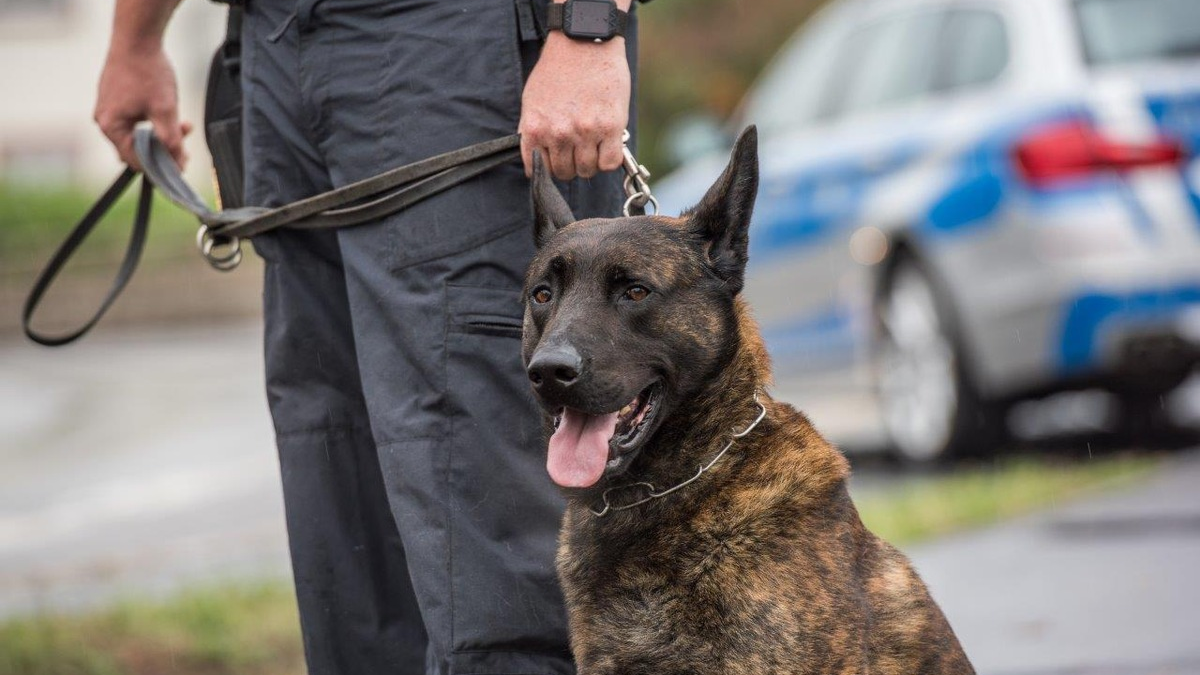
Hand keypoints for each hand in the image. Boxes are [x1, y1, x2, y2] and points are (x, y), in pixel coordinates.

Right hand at [94, 47, 190, 169]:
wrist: (137, 39)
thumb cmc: (147, 72)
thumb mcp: (165, 110)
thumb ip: (171, 140)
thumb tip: (177, 164)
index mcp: (111, 127)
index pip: (136, 161)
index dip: (161, 166)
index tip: (182, 164)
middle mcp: (104, 120)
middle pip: (137, 149)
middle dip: (163, 148)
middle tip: (185, 144)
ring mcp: (108, 109)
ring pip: (139, 134)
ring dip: (162, 134)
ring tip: (183, 125)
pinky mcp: (115, 100)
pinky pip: (135, 120)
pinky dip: (154, 121)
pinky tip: (170, 113)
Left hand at [519, 32, 630, 180]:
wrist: (584, 42)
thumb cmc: (558, 69)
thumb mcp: (532, 100)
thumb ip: (533, 131)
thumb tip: (538, 156)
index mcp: (535, 128)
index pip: (539, 170)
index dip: (550, 167)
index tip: (557, 160)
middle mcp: (558, 133)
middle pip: (565, 173)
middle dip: (571, 164)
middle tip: (578, 148)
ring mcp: (585, 131)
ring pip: (587, 170)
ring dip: (591, 161)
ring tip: (593, 143)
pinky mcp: (610, 127)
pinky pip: (609, 163)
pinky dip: (609, 159)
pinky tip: (607, 145)